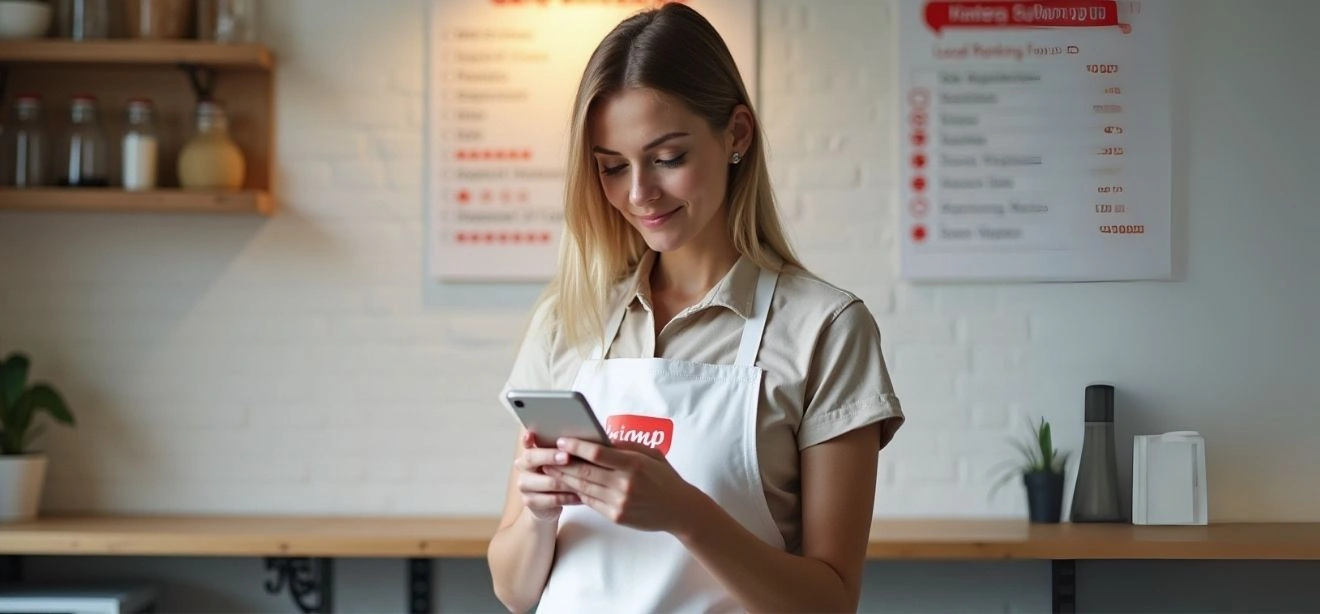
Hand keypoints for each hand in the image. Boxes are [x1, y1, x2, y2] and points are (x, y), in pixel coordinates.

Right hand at [512, 430, 580, 521]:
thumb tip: (579, 439)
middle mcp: (523, 465)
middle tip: (567, 456)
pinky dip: (567, 497)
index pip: (526, 441)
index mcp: (530, 450)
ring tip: (583, 480)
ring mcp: (524, 483)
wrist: (550, 502)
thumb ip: (564, 449)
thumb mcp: (562, 460)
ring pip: (546, 481)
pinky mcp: (529, 500)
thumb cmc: (560, 474)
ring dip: (567, 481)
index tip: (531, 435)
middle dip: (551, 456)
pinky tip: (579, 496)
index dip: (527, 439)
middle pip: (531, 458)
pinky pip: (551, 499)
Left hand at [544, 437, 702, 534]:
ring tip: (549, 469)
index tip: (561, 439)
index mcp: (634, 465)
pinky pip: (590, 502)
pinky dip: (576, 492)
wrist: (679, 510)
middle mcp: (624, 484)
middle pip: (584, 471)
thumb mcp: (651, 454)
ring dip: (563, 478)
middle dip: (562, 463)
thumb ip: (626, 446)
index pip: (597, 454)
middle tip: (545, 455)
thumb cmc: (665, 477)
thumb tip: (601, 439)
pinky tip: (566, 484)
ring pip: (583, 488)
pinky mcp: (616, 516)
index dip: (576, 446)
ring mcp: (619, 502)